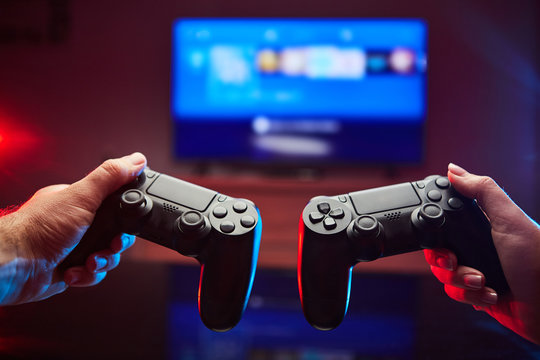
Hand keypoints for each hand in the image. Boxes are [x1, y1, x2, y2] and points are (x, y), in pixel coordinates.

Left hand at [0, 152, 146, 304]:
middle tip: (109, 245)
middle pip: (115, 234)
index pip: (115, 205)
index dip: (125, 217)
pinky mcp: (71, 268)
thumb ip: (110, 177)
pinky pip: (93, 273)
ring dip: (101, 262)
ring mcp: (74, 247)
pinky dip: (87, 275)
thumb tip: (137, 160)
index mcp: (79, 201)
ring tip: (89, 262)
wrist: (12, 266)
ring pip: (107, 256)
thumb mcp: (81, 196)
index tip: (126, 224)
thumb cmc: (37, 229)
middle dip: (114, 244)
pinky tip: (73, 272)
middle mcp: (77, 223)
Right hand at [424, 163, 539, 343]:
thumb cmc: (537, 259)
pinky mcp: (479, 294)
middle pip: (438, 254)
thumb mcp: (508, 219)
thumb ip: (482, 190)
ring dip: (462, 281)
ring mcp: (477, 271)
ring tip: (483, 282)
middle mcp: (477, 249)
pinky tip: (490, 294)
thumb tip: (453, 169)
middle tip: (457, 263)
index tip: (444, 243)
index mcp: (481, 228)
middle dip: (446, 263)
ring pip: (445, 276)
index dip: (436, 236)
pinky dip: (472, 296)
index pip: (444, 227)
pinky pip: (457, 294)